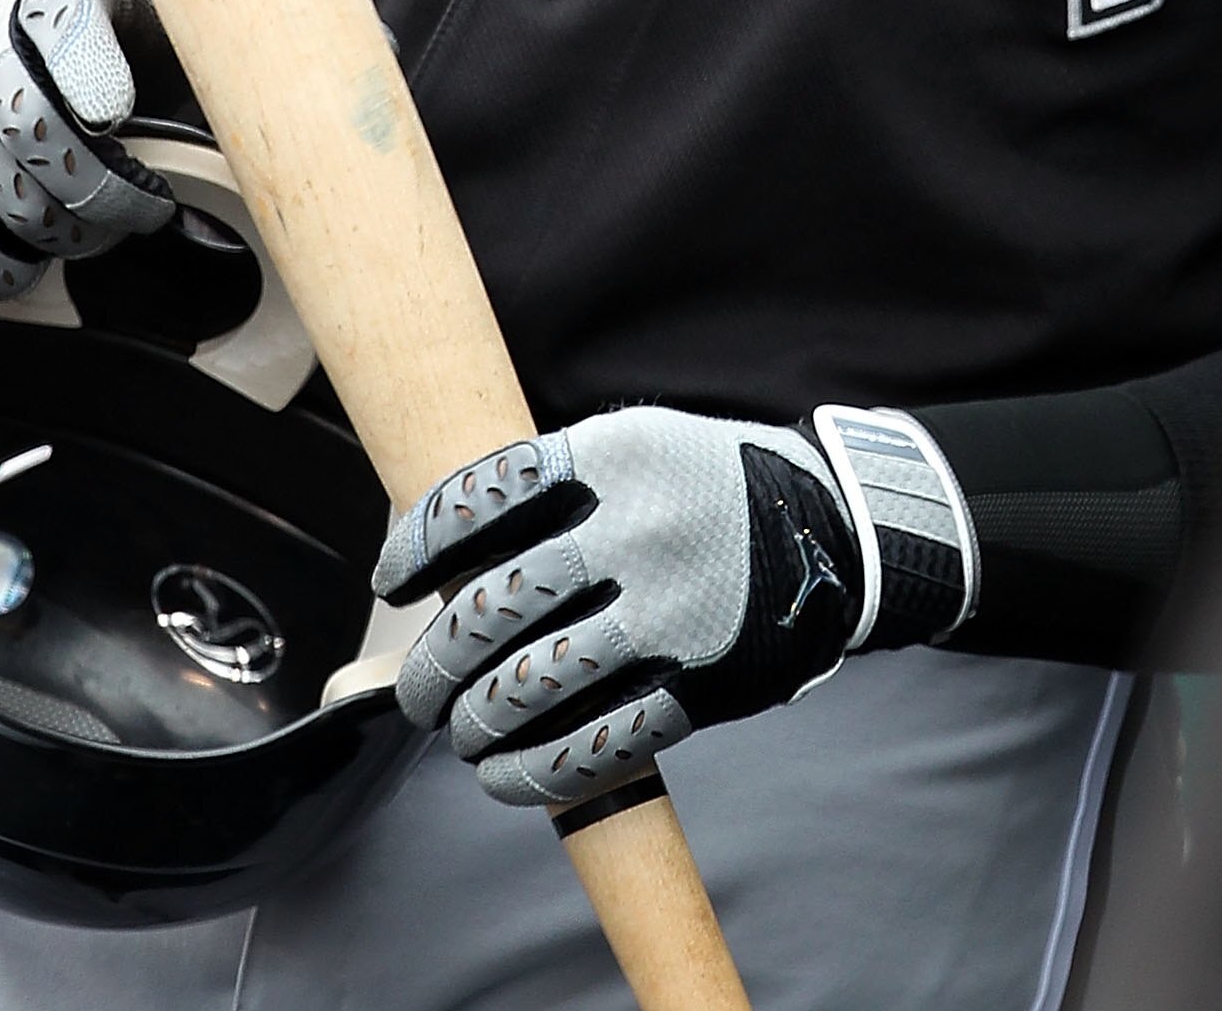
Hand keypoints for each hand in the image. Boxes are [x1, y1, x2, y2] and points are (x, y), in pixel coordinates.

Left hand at [373, 402, 976, 808]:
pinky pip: (596, 744)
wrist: (829, 532)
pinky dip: (535, 772)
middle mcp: (636, 528)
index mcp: (611, 455)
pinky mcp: (698, 683)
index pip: (481, 497)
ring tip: (461, 731)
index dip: (419, 546)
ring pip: (532, 685)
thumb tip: (436, 562)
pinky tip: (504, 776)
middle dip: (436, 661)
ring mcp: (670, 610)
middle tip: (420, 690)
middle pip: (493, 604)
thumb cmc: (701, 488)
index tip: (392, 580)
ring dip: (476, 723)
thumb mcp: (633, 446)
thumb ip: (548, 489)